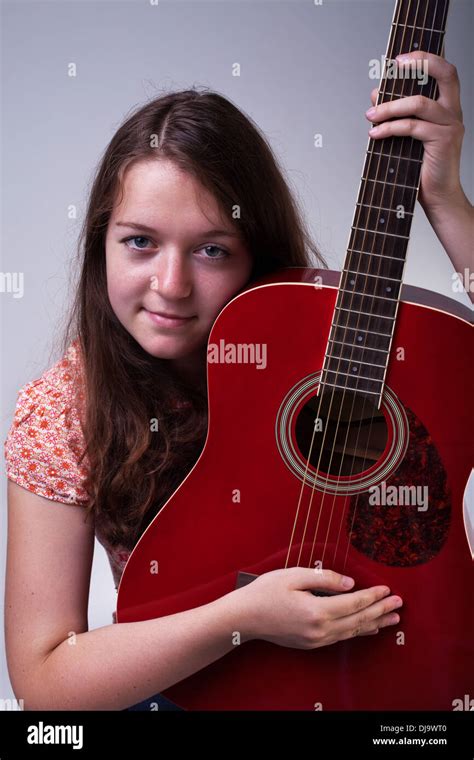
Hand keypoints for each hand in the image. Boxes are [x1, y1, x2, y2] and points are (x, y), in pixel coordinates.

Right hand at [237, 567, 402, 649]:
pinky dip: (358, 631)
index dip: (372, 595)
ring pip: (352, 632)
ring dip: (374, 624)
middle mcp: (319, 630)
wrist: (244, 617)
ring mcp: (316, 640)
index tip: (386, 589)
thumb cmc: (265, 592)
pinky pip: (341, 637)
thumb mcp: (293, 575)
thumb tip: (349, 584)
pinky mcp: (311, 643)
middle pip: (358, 620)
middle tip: (399, 603)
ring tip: (392, 619)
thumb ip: (324, 579)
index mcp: (317, 611)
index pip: (354, 603)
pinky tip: (367, 628)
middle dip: (381, 611)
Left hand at [365, 52, 465, 213]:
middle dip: (419, 64)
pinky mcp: (443, 140)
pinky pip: (412, 127)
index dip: (425, 58)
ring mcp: (451, 125)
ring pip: (419, 103)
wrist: (436, 197)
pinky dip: (390, 128)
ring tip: (370, 115)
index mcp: (448, 107)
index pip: (444, 71)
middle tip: (391, 68)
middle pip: (446, 73)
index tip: (399, 58)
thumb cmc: (420, 168)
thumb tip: (375, 94)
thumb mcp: (405, 136)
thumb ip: (395, 114)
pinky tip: (375, 134)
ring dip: (389, 107)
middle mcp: (453, 112)